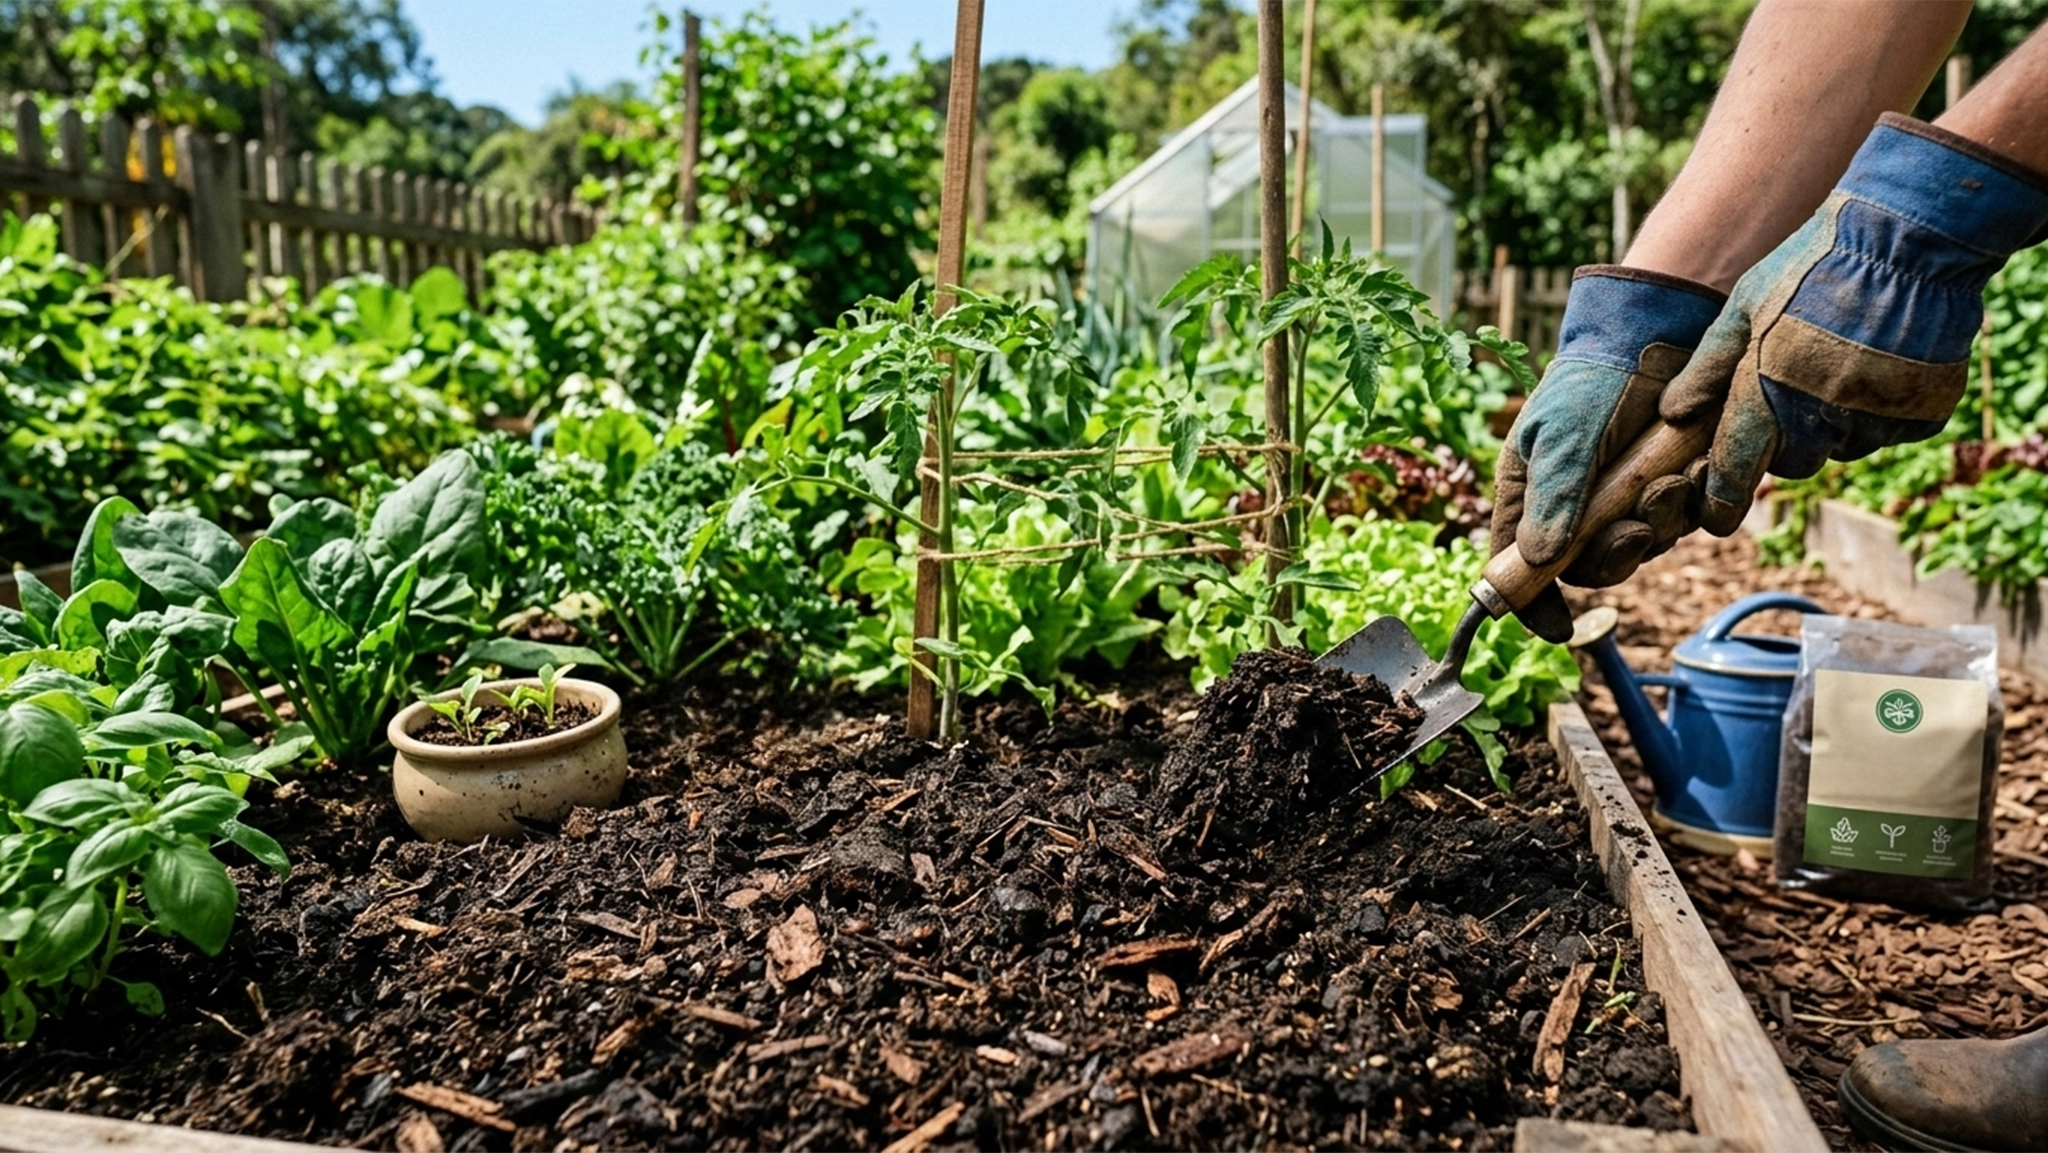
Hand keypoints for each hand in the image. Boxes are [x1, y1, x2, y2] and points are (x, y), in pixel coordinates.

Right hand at [1492, 266, 1723, 641]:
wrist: (1659, 332)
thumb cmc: (1595, 378)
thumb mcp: (1566, 435)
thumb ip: (1554, 496)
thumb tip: (1540, 560)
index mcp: (1528, 492)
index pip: (1518, 562)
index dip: (1533, 601)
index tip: (1558, 628)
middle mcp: (1572, 503)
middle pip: (1586, 566)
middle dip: (1616, 554)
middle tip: (1638, 526)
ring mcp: (1622, 496)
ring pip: (1640, 546)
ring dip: (1660, 523)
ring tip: (1674, 480)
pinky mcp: (1667, 485)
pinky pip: (1679, 522)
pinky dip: (1690, 504)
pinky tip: (1698, 469)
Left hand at [1663, 113, 2047, 534]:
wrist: (1910, 240)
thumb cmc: (1813, 265)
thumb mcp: (1745, 305)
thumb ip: (1708, 365)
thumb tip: (1672, 416)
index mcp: (1769, 391)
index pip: (1736, 467)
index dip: (1721, 499)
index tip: (1715, 518)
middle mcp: (1823, 415)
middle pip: (1792, 462)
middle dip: (1783, 440)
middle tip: (1789, 389)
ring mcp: (1878, 417)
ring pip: (1841, 447)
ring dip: (1832, 424)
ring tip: (1837, 362)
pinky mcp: (1923, 413)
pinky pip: (1889, 432)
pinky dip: (1880, 412)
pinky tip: (1878, 363)